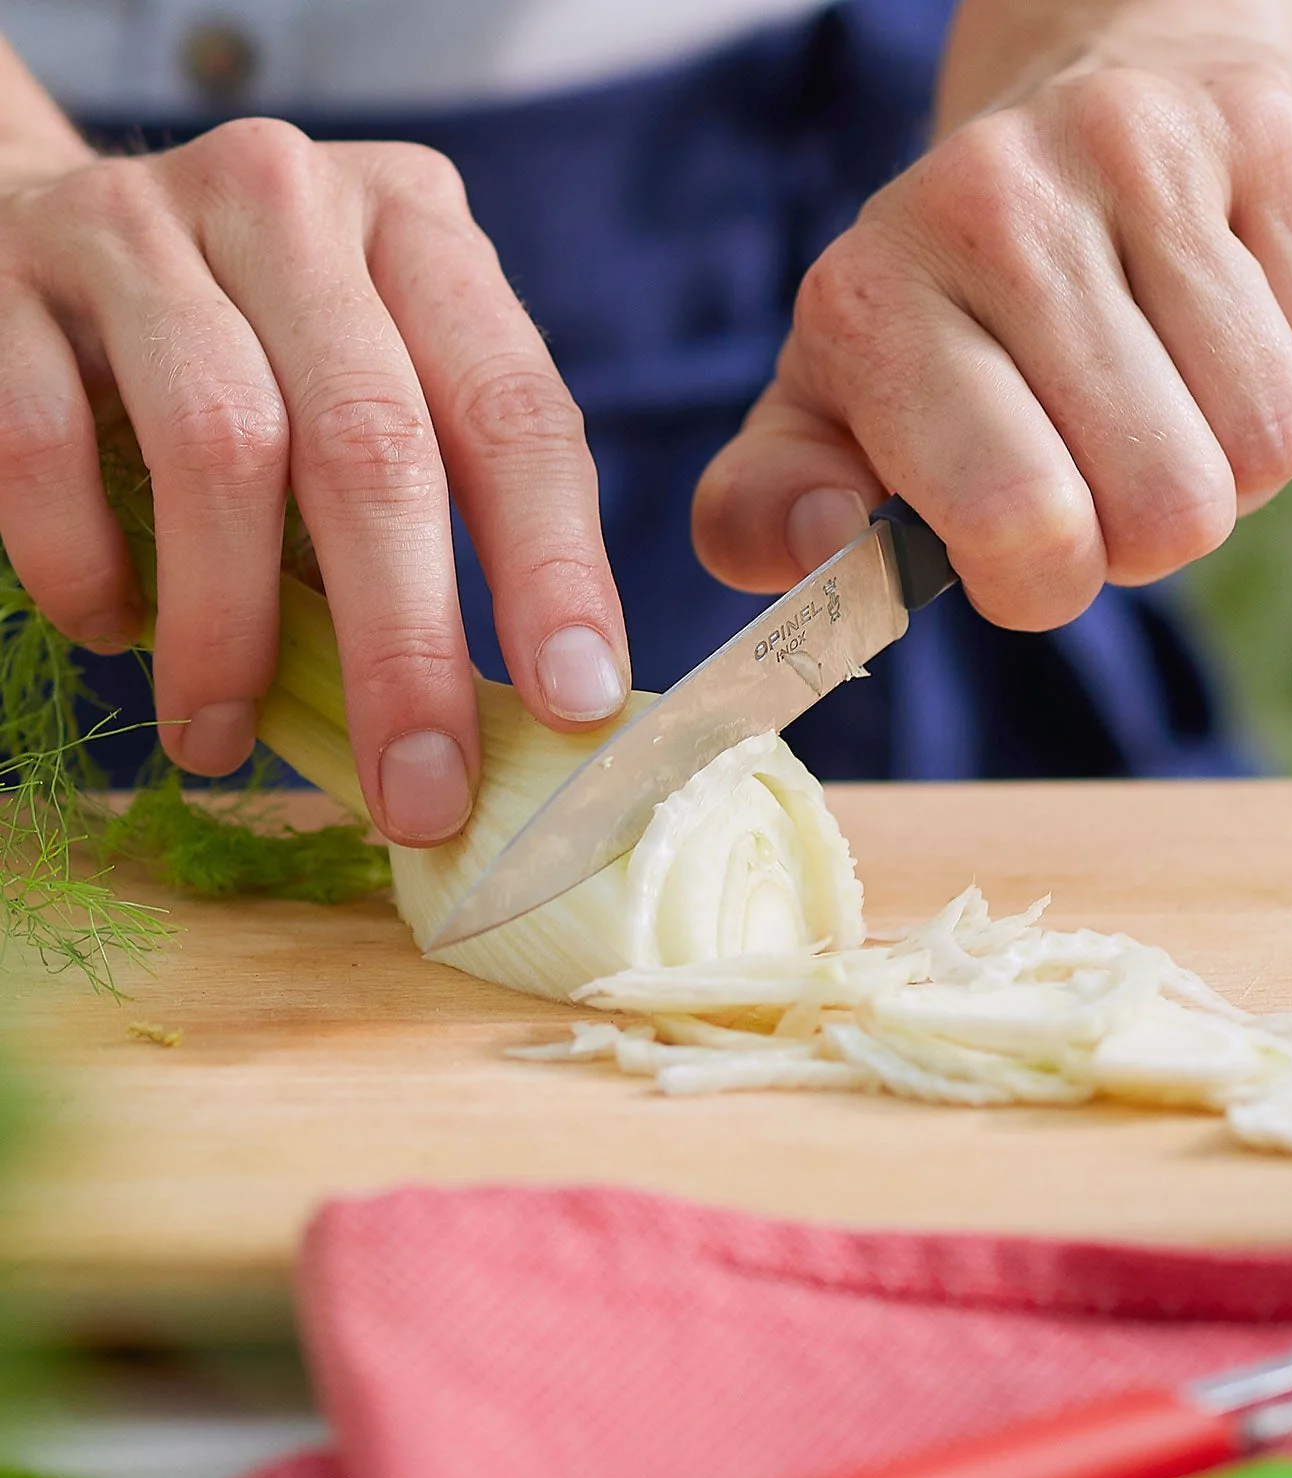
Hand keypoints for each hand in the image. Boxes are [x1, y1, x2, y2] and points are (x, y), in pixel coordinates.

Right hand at [0, 116, 627, 844]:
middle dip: (405, 650)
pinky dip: (83, 564)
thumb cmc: (256, 356)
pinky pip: (45, 444)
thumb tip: (506, 727)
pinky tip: (111, 630)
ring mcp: (140, 222)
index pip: (518, 417)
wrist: (37, 229)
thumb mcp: (374, 389)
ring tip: (219, 739)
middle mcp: (292, 204)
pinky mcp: (4, 273)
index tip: (573, 706)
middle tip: (419, 797)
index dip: (555, 572)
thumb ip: (439, 516)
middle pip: (374, 447)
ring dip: (229, 632)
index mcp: (421, 235)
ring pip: (218, 448)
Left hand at [693, 13, 1291, 627]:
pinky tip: (1225, 330)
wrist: (1089, 96)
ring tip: (1164, 398)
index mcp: (875, 299)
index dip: (1046, 582)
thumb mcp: (831, 405)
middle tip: (1101, 467)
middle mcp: (999, 207)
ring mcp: (1147, 155)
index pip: (1022, 525)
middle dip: (1145, 533)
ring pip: (1268, 446)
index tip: (1028, 547)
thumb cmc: (955, 307)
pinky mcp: (1277, 136)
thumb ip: (768, 506)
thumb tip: (821, 542)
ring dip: (1228, 468)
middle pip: (1170, 509)